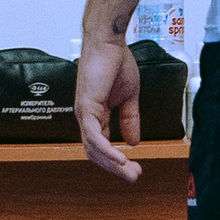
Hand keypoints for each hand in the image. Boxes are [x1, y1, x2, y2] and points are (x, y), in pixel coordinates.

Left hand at [76, 36, 141, 181]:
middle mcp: (86, 117)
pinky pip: (94, 136)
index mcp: (95, 115)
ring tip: (130, 172)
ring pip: (94, 148)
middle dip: (115, 168)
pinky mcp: (86, 107)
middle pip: (96, 152)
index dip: (117, 160)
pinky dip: (107, 150)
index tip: (135, 169)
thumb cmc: (115, 62)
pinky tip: (121, 159)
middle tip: (134, 177)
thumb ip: (130, 119)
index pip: (102, 145)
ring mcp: (84, 113)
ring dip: (113, 163)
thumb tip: (133, 141)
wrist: (109, 42)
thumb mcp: (129, 97)